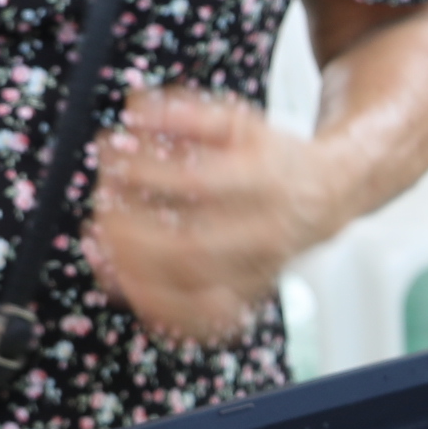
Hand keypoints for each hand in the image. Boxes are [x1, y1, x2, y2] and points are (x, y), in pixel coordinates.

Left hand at [83, 89, 333, 347]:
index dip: (146, 173)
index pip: (198, 184)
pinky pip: (201, 318)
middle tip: (102, 205)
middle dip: (131, 231)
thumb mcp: (240, 122)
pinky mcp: (247, 296)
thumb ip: (188, 113)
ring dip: (135, 271)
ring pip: (191, 289)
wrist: (326, 196)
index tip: (112, 157)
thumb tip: (135, 110)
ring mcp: (256, 271)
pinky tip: (125, 283)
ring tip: (101, 243)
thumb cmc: (274, 157)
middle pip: (190, 247)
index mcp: (267, 183)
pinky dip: (158, 308)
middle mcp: (265, 233)